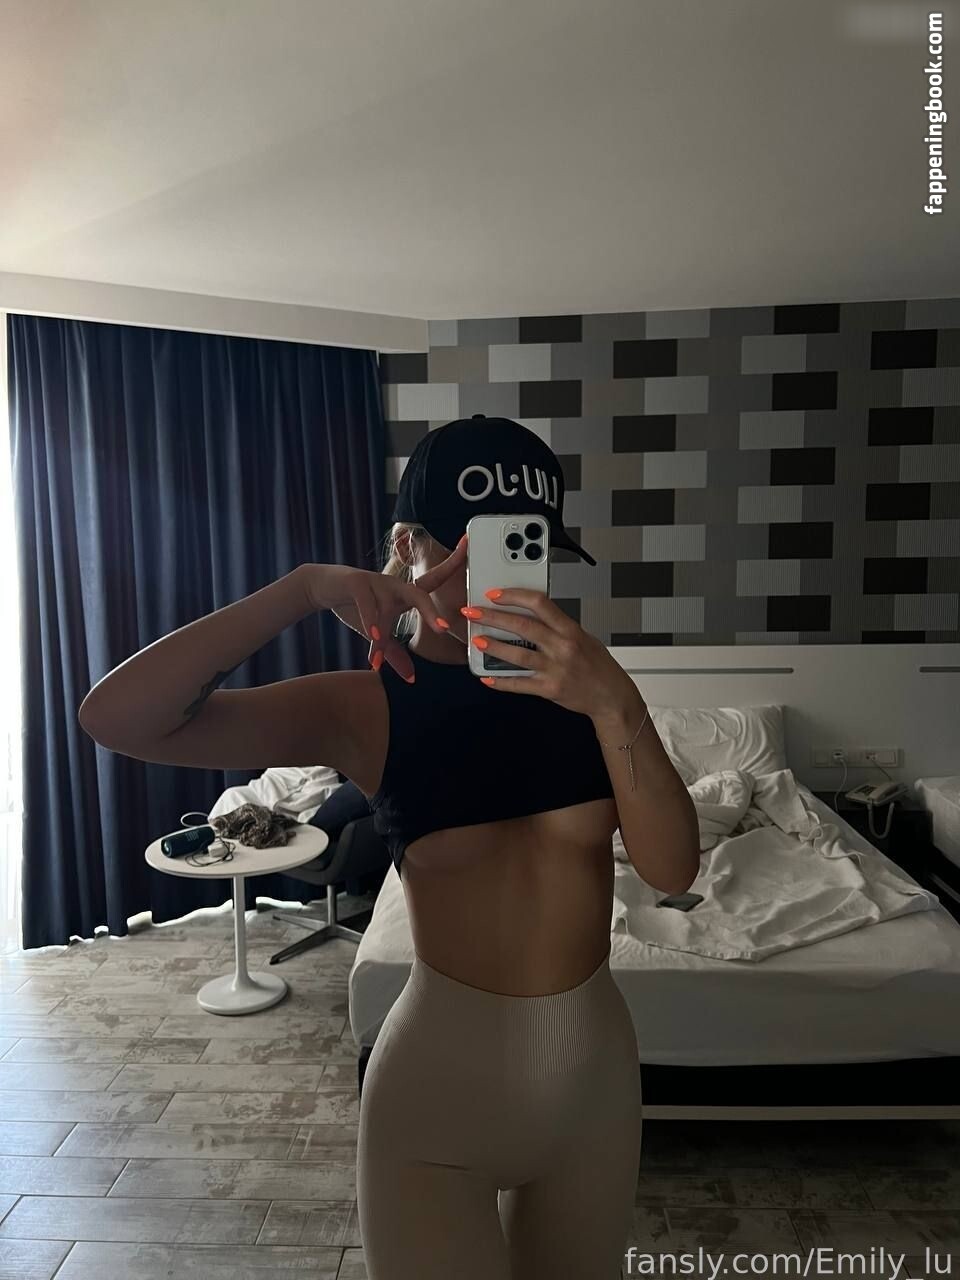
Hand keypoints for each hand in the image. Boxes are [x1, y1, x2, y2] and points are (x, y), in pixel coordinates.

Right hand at [304, 538, 466, 679]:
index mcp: (405, 593)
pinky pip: (366, 602)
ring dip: (382, 634)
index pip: (434, 579)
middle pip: (419, 592)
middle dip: (430, 611)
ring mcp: (376, 582)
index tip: (468, 542)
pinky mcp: (355, 583)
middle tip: (444, 629)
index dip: (453, 563)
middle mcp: (395, 585)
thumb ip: (394, 653)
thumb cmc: (355, 606)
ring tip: (377, 656)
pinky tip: (372, 635)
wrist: (320, 586)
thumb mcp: (377, 632)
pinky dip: (369, 619)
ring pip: (386, 607)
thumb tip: (411, 679)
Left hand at [463, 587, 640, 720]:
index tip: (495, 594)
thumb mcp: (584, 637)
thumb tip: (531, 615)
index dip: (514, 596)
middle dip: (493, 617)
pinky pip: (520, 684)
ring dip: (494, 647)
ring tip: (478, 640)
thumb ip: (559, 627)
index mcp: (570, 630)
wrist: (612, 697)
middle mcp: (562, 647)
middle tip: (474, 613)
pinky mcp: (549, 689)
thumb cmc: (599, 666)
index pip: (539, 603)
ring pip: (518, 654)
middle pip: (523, 626)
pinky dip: (501, 681)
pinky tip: (488, 677)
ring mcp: (555, 669)